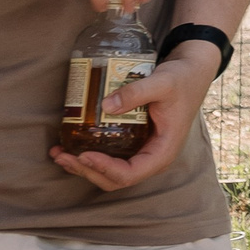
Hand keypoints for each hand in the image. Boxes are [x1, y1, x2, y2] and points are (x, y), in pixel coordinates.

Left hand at [50, 43, 217, 191]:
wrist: (191, 71)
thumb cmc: (182, 79)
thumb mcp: (163, 83)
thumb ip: (137, 92)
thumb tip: (106, 104)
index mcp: (163, 151)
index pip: (131, 174)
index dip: (105, 169)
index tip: (85, 154)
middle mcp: (152, 157)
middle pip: (115, 179)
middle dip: (86, 171)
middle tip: (62, 155)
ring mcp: (142, 151)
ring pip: (109, 172)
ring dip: (82, 167)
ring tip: (59, 152)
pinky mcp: (134, 142)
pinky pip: (109, 157)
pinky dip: (88, 155)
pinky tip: (70, 143)